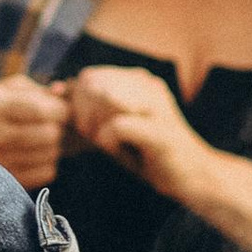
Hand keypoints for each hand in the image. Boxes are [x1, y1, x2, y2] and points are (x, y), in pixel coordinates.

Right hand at [0, 75, 69, 189]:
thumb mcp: (10, 88)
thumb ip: (40, 90)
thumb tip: (62, 91)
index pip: (42, 111)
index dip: (61, 110)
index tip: (60, 109)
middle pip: (50, 134)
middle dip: (57, 127)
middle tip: (49, 124)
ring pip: (51, 154)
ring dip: (52, 145)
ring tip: (38, 138)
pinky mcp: (6, 180)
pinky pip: (47, 172)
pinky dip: (47, 162)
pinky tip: (33, 154)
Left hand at [64, 62, 197, 200]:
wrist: (193, 176)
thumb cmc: (149, 152)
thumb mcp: (115, 124)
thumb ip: (90, 106)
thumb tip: (58, 88)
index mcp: (138, 79)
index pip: (90, 75)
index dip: (78, 103)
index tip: (85, 128)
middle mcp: (148, 85)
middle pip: (93, 83)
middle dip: (83, 114)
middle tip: (95, 138)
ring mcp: (156, 106)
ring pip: (104, 97)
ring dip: (95, 126)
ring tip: (106, 143)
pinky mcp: (160, 131)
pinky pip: (116, 126)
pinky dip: (108, 142)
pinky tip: (117, 152)